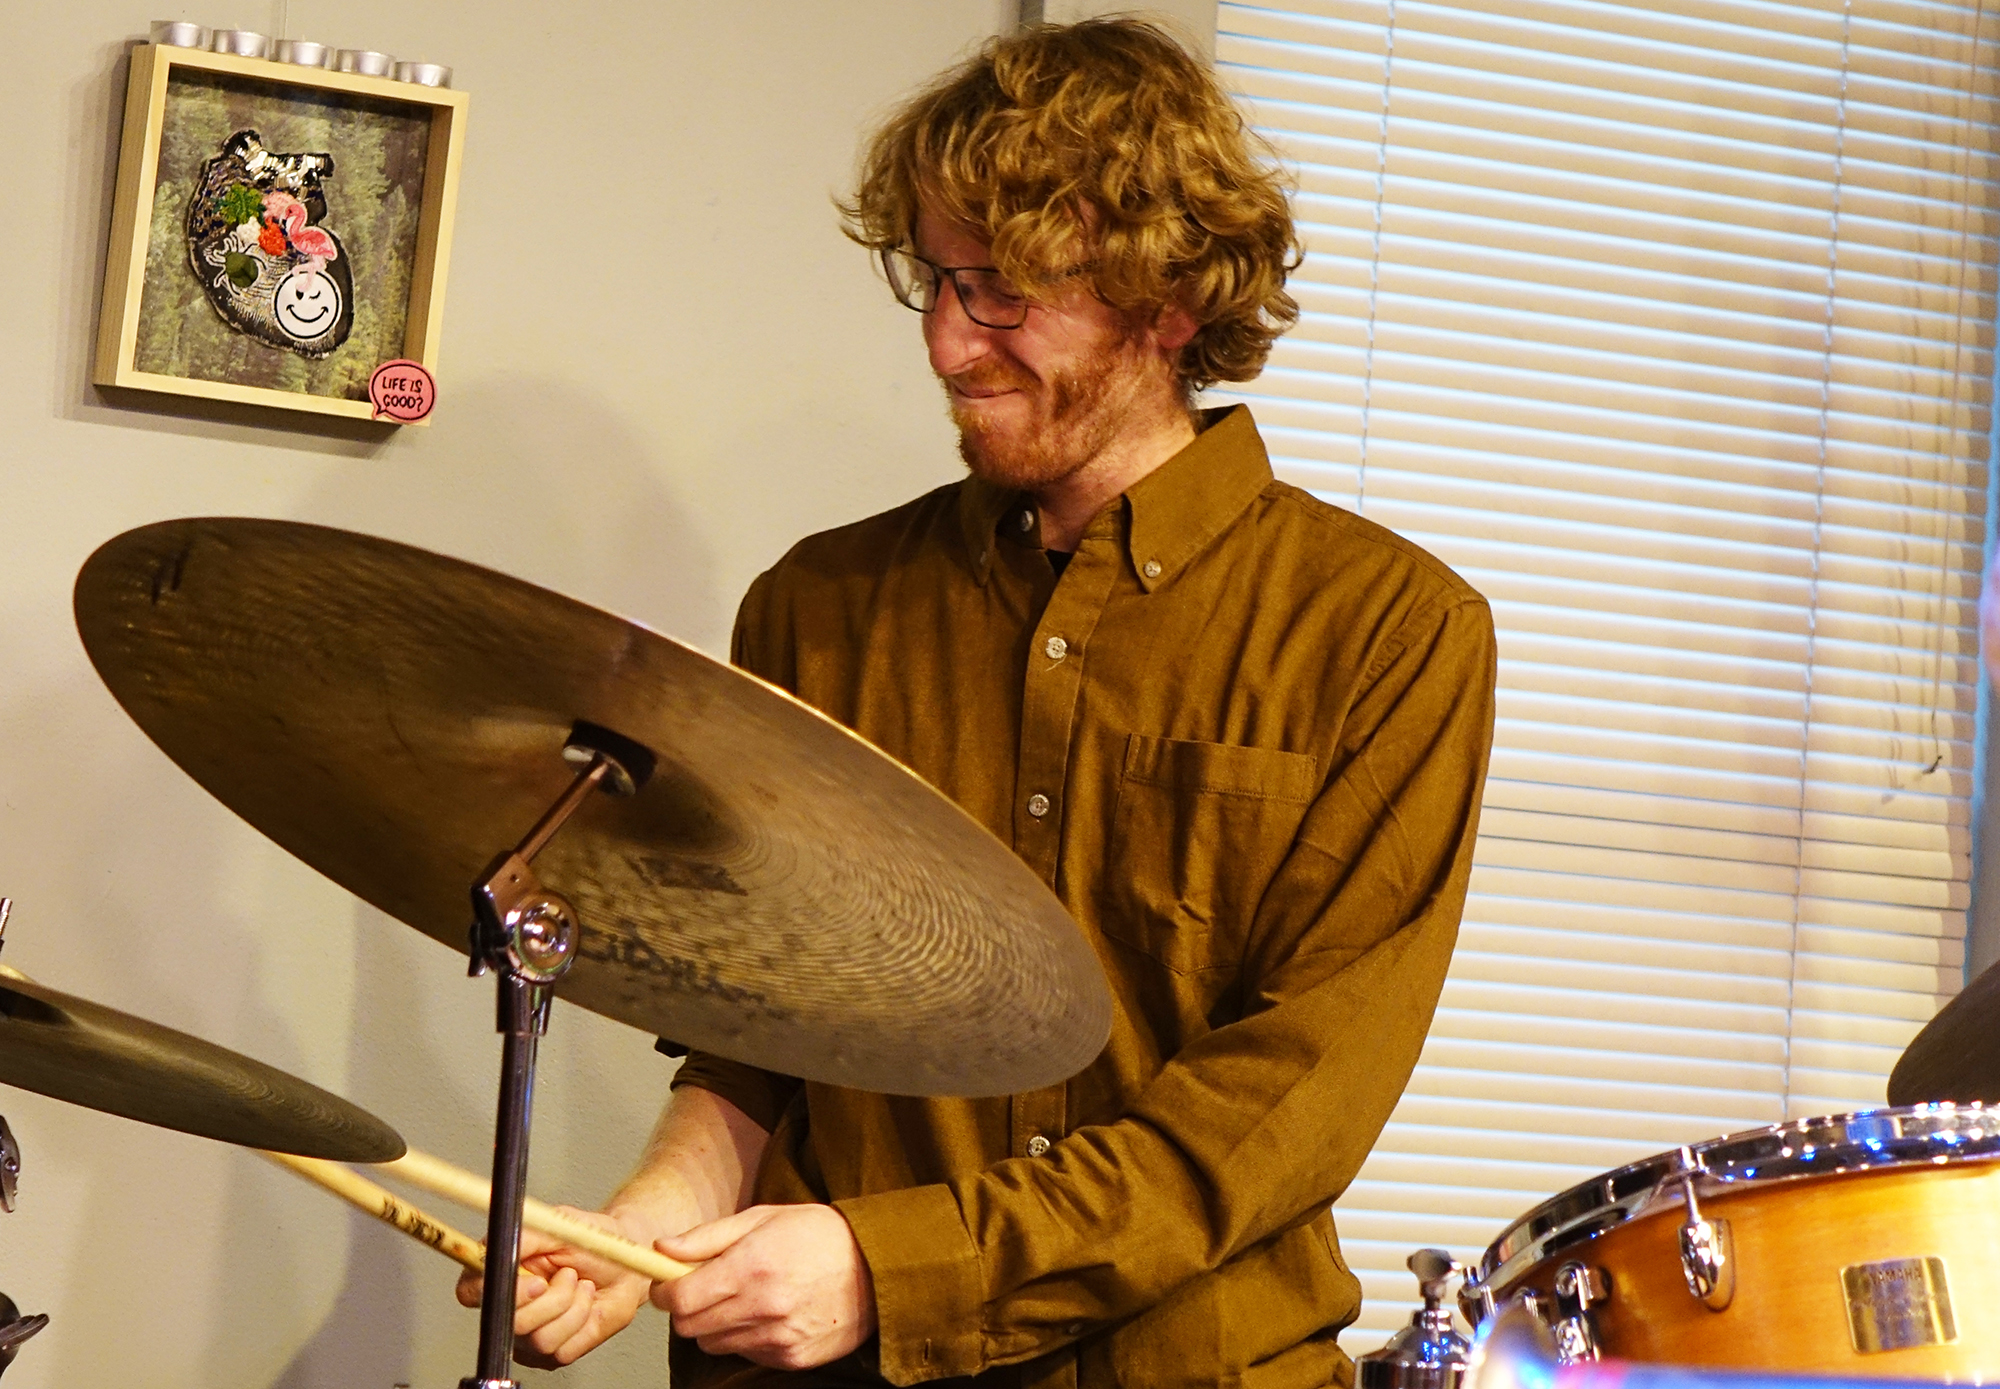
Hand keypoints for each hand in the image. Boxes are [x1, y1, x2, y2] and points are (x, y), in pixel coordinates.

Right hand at [454, 1207, 659, 1368]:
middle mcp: (509, 1309)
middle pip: (512, 1322)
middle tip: (569, 1275)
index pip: (470, 1291)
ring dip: (572, 1308)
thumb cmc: (591, 1242)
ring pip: (540, 1340)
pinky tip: (587, 1305)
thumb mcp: (560, 1224)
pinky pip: (562, 1351)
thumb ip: (526, 1235)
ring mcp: (528, 1336)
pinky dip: (584, 1323)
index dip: (496, 1290)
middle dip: (553, 1299)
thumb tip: (498, 1244)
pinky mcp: (553, 1354)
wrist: (626, 1263)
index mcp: (501, 1273)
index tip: (536, 1280)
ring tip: (581, 1287)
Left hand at [657, 1204, 875, 1369]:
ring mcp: (778, 1337)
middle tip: (706, 1288)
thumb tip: (662, 1249)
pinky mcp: (792, 1358)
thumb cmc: (818, 1235)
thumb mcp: (762, 1217)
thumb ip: (707, 1237)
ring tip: (745, 1298)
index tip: (669, 1283)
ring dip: (717, 1325)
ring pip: (714, 1344)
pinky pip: (746, 1354)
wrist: (877, 1267)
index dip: (665, 1291)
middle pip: (689, 1328)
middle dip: (688, 1308)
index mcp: (751, 1266)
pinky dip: (747, 1337)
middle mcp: (762, 1306)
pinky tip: (769, 1314)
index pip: (679, 1298)